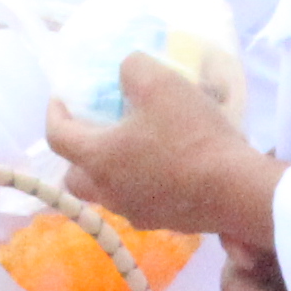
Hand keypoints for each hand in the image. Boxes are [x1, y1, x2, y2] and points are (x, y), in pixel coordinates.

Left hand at [47, 55, 282, 255]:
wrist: (235, 188)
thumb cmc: (190, 135)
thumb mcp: (160, 82)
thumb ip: (132, 68)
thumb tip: (126, 72)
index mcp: (97, 158)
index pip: (57, 136)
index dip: (55, 112)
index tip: (62, 98)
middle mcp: (108, 191)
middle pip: (75, 177)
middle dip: (78, 153)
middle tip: (95, 132)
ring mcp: (134, 212)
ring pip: (107, 192)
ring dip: (110, 171)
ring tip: (133, 148)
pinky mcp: (162, 223)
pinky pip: (138, 201)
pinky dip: (140, 185)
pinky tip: (164, 169)